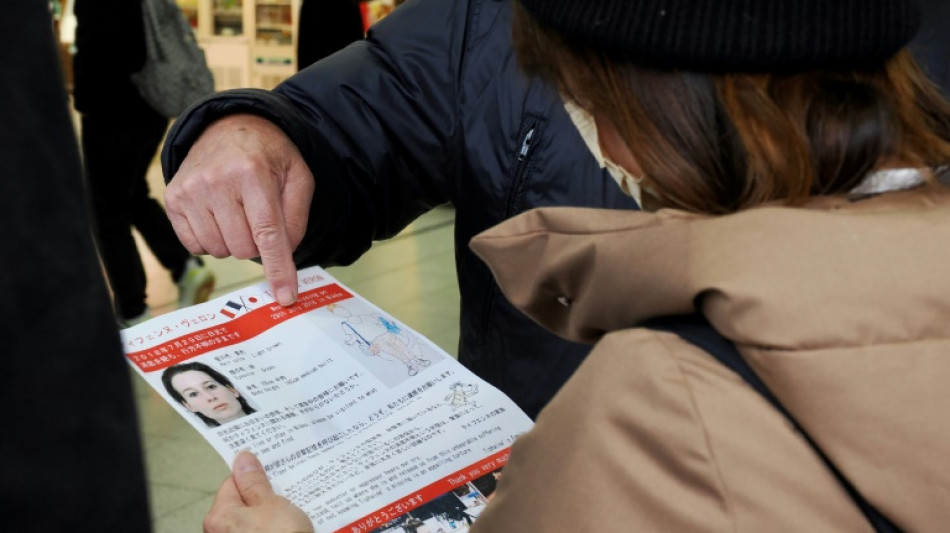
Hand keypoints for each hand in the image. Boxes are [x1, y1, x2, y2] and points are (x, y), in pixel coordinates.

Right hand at [165, 114, 314, 305]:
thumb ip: (297, 218)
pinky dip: (211, 239)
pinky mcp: (173, 200)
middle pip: (244, 248)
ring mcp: (190, 191)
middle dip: (257, 243)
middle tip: (258, 217)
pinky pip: (196, 246)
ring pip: (219, 250)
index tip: (285, 297)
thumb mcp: (298, 176)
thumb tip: (283, 256)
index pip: (268, 233)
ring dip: (234, 241)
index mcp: (252, 173)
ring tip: (237, 212)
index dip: (278, 269)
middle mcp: (216, 181)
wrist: (227, 129)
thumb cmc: (267, 157)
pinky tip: (218, 215)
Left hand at [204, 451, 313, 532]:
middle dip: (266, 499)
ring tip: (294, 517)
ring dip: (274, 517)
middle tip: (288, 496)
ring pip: (255, 522)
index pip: (233, 483)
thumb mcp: (271, 504)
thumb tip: (243, 459)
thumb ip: (255, 482)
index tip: (273, 475)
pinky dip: (276, 530)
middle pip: (243, 504)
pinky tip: (293, 530)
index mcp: (219, 516)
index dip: (255, 478)